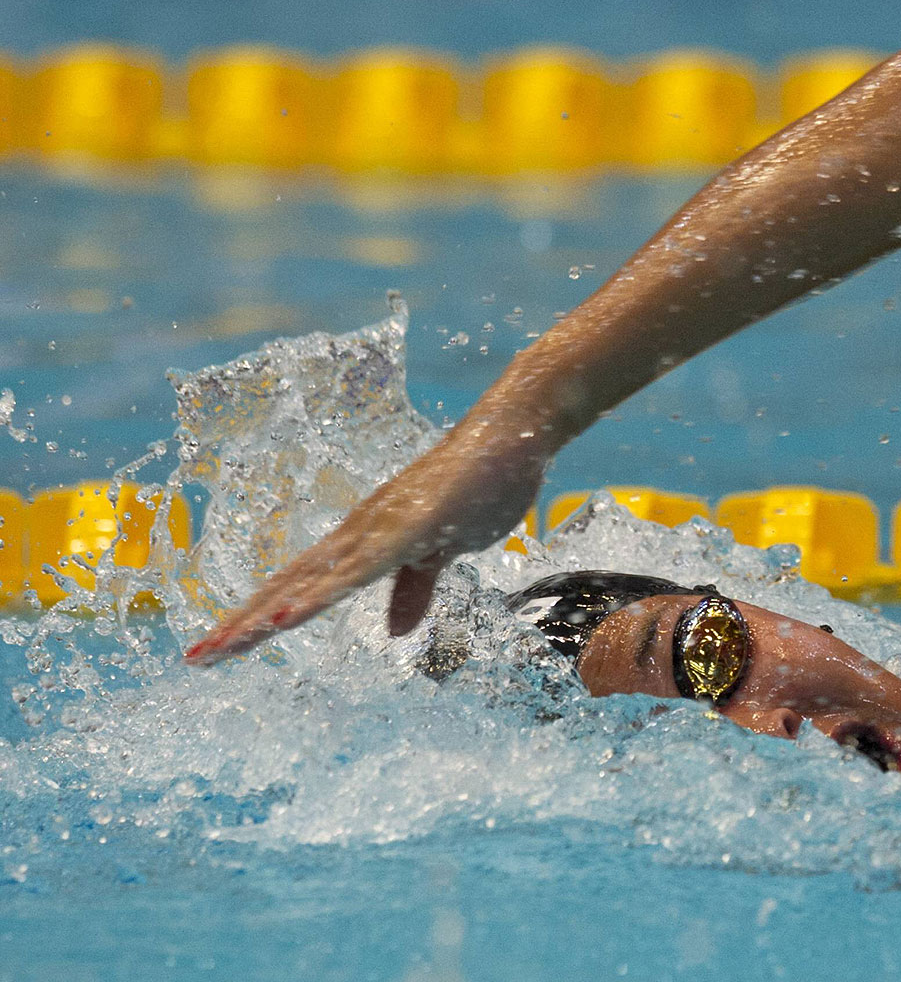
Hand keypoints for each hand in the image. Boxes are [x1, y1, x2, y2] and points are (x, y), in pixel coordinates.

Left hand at [184, 432, 543, 664]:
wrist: (512, 433)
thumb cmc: (479, 485)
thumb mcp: (445, 550)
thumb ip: (415, 587)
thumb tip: (396, 631)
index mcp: (365, 541)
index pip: (300, 586)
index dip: (257, 617)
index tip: (218, 649)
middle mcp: (359, 533)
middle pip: (290, 586)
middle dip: (243, 624)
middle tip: (197, 659)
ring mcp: (381, 529)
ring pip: (312, 582)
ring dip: (267, 614)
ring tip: (225, 646)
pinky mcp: (409, 529)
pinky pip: (358, 571)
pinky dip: (319, 596)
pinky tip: (289, 618)